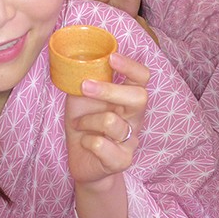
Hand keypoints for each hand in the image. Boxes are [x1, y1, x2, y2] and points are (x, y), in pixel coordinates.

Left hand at [64, 52, 148, 185]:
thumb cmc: (84, 125)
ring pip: (111, 121)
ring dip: (87, 120)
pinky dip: (86, 141)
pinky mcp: (122, 161)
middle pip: (139, 97)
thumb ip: (85, 79)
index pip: (141, 78)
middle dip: (109, 90)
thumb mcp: (82, 99)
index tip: (111, 57)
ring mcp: (130, 140)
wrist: (82, 161)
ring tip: (79, 124)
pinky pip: (101, 144)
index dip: (131, 66)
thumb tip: (77, 56)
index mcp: (128, 100)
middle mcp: (134, 118)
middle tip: (85, 86)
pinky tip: (85, 142)